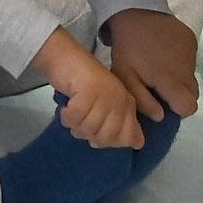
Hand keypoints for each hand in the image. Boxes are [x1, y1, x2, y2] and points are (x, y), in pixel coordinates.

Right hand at [33, 29, 144, 149]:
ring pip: (89, 129)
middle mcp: (120, 101)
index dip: (110, 142)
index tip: (95, 134)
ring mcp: (105, 96)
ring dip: (75, 125)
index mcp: (127, 104)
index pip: (128, 138)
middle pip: (106, 137)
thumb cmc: (85, 82)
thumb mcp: (107, 103)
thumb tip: (136, 144)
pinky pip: (75, 118)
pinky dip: (66, 116)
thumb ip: (121, 123)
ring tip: (71, 112)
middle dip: (89, 135)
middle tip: (80, 122)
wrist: (67, 57)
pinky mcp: (87, 92)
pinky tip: (65, 107)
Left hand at [104, 8, 198, 121]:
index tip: (162, 102)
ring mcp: (192, 53)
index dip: (177, 110)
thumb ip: (143, 101)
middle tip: (158, 87)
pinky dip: (180, 62)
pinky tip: (163, 53)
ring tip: (158, 67)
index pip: (189, 108)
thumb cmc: (128, 48)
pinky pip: (190, 60)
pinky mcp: (191, 40)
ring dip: (179, 79)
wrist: (135, 9)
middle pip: (192, 95)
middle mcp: (188, 69)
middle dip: (178, 96)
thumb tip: (161, 117)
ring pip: (191, 78)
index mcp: (172, 80)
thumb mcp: (126, 77)